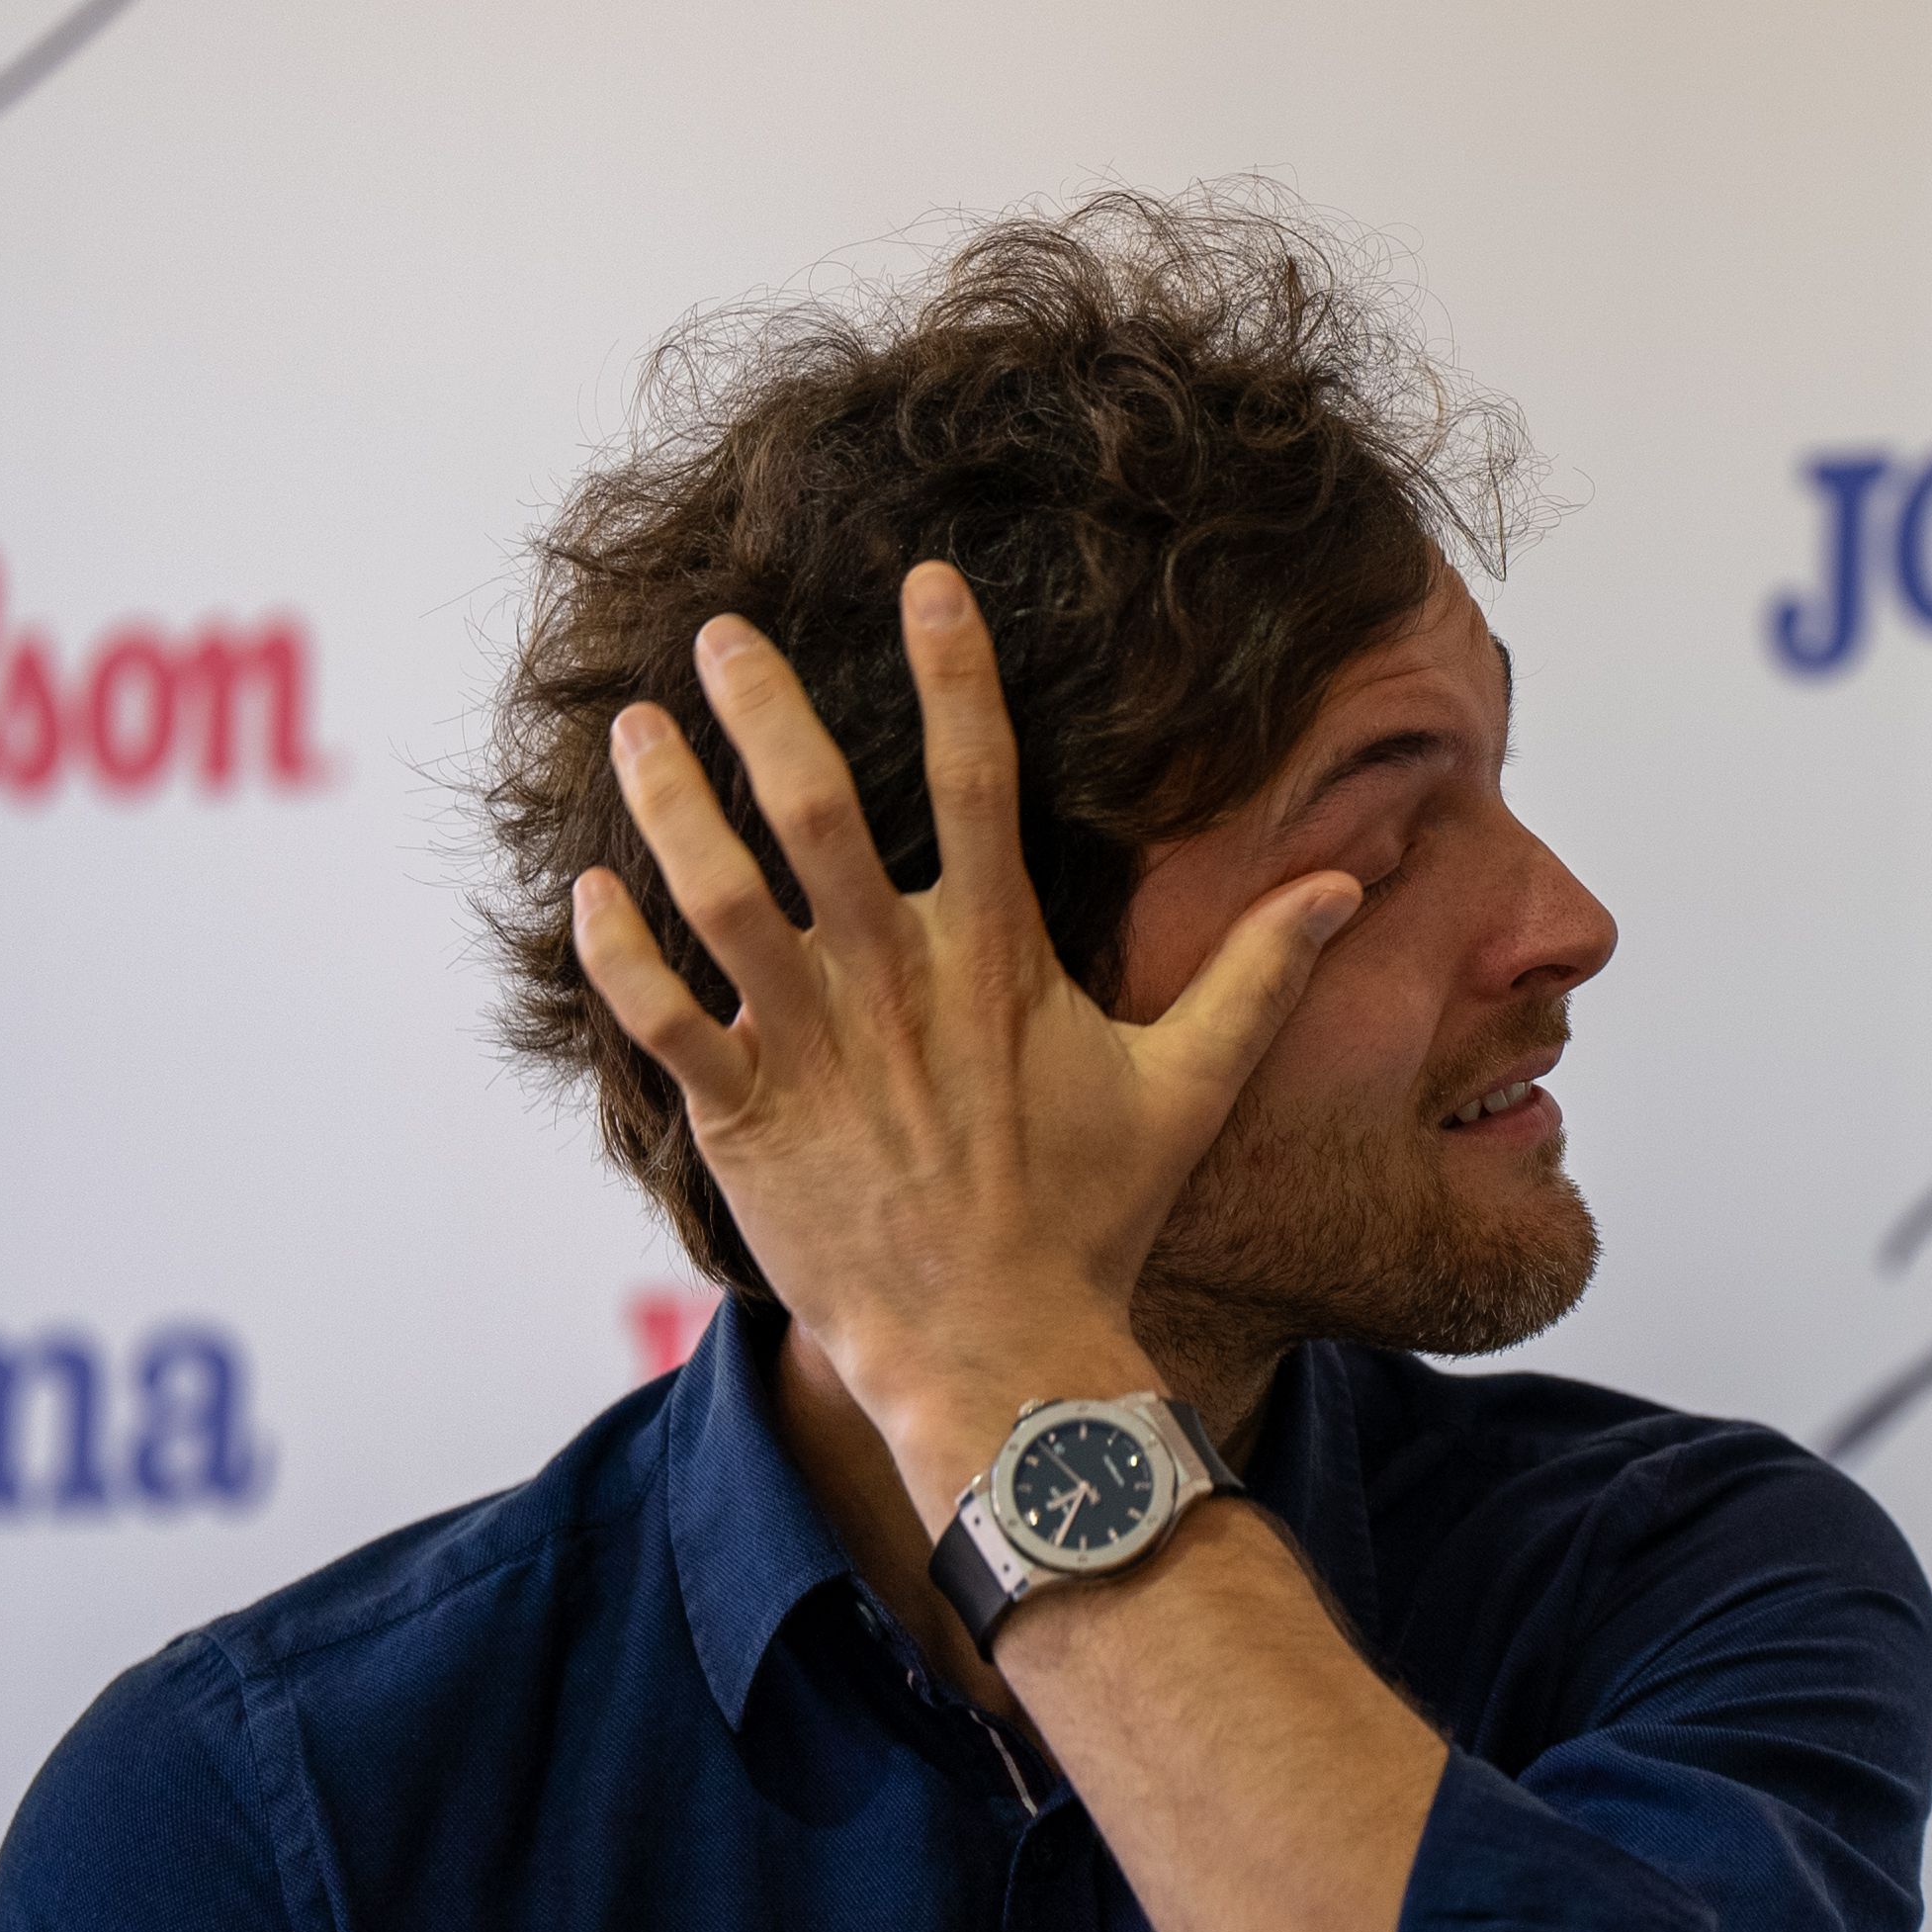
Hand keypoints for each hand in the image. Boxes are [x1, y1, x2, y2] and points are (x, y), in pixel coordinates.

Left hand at [567, 562, 1358, 1491]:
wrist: (997, 1349)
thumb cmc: (1091, 1216)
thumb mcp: (1188, 1088)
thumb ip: (1257, 975)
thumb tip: (1344, 887)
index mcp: (997, 959)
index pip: (978, 780)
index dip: (955, 673)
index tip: (928, 582)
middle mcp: (896, 986)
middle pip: (816, 813)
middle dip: (764, 710)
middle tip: (721, 631)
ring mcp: (812, 1051)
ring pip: (720, 900)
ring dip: (671, 806)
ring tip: (638, 727)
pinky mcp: (745, 1120)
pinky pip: (661, 1024)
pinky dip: (619, 957)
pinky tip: (587, 892)